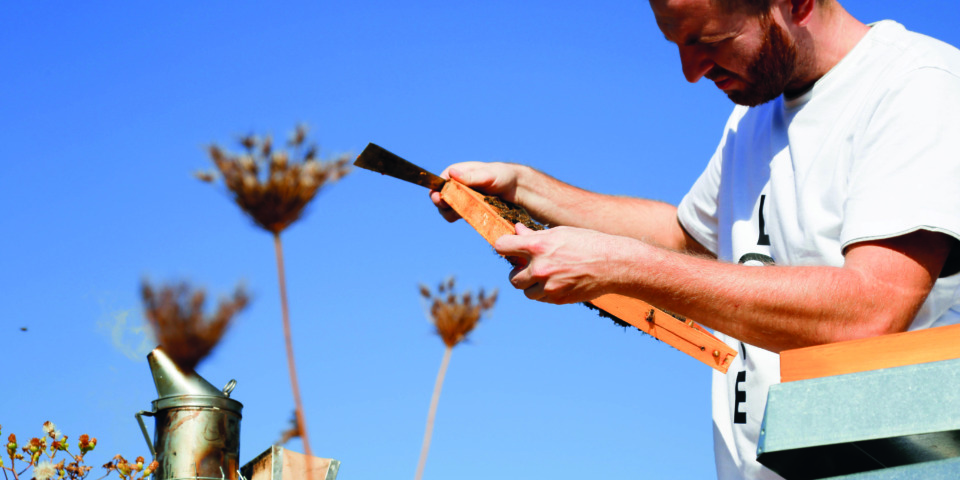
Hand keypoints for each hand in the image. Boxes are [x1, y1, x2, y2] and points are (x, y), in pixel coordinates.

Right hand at [430, 162, 520, 222]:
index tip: (439, 199)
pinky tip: (468, 217)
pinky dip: (459, 217)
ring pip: (447, 208)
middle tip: (449, 208)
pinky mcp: (468, 208)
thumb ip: (471, 176)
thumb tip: (452, 173)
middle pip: (440, 196)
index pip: (440, 180)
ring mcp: (462, 197)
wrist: (517, 189)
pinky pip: (457, 215)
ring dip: (450, 212)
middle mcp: (458, 184)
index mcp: (459, 172)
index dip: (437, 190)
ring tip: (460, 214)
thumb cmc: (503, 176)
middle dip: (442, 203)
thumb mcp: (488, 175)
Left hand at [494, 223, 633, 303]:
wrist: (615, 264)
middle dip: (518, 272)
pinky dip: (545, 292)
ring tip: (545, 275)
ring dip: (531, 284)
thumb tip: (516, 230)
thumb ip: (535, 235)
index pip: (502, 246)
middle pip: (512, 277)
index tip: (508, 247)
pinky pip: (542, 298)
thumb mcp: (560, 233)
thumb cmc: (588, 243)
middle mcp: (541, 268)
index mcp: (539, 246)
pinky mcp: (559, 299)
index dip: (503, 245)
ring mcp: (549, 286)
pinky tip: (558, 281)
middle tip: (529, 266)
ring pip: (526, 291)